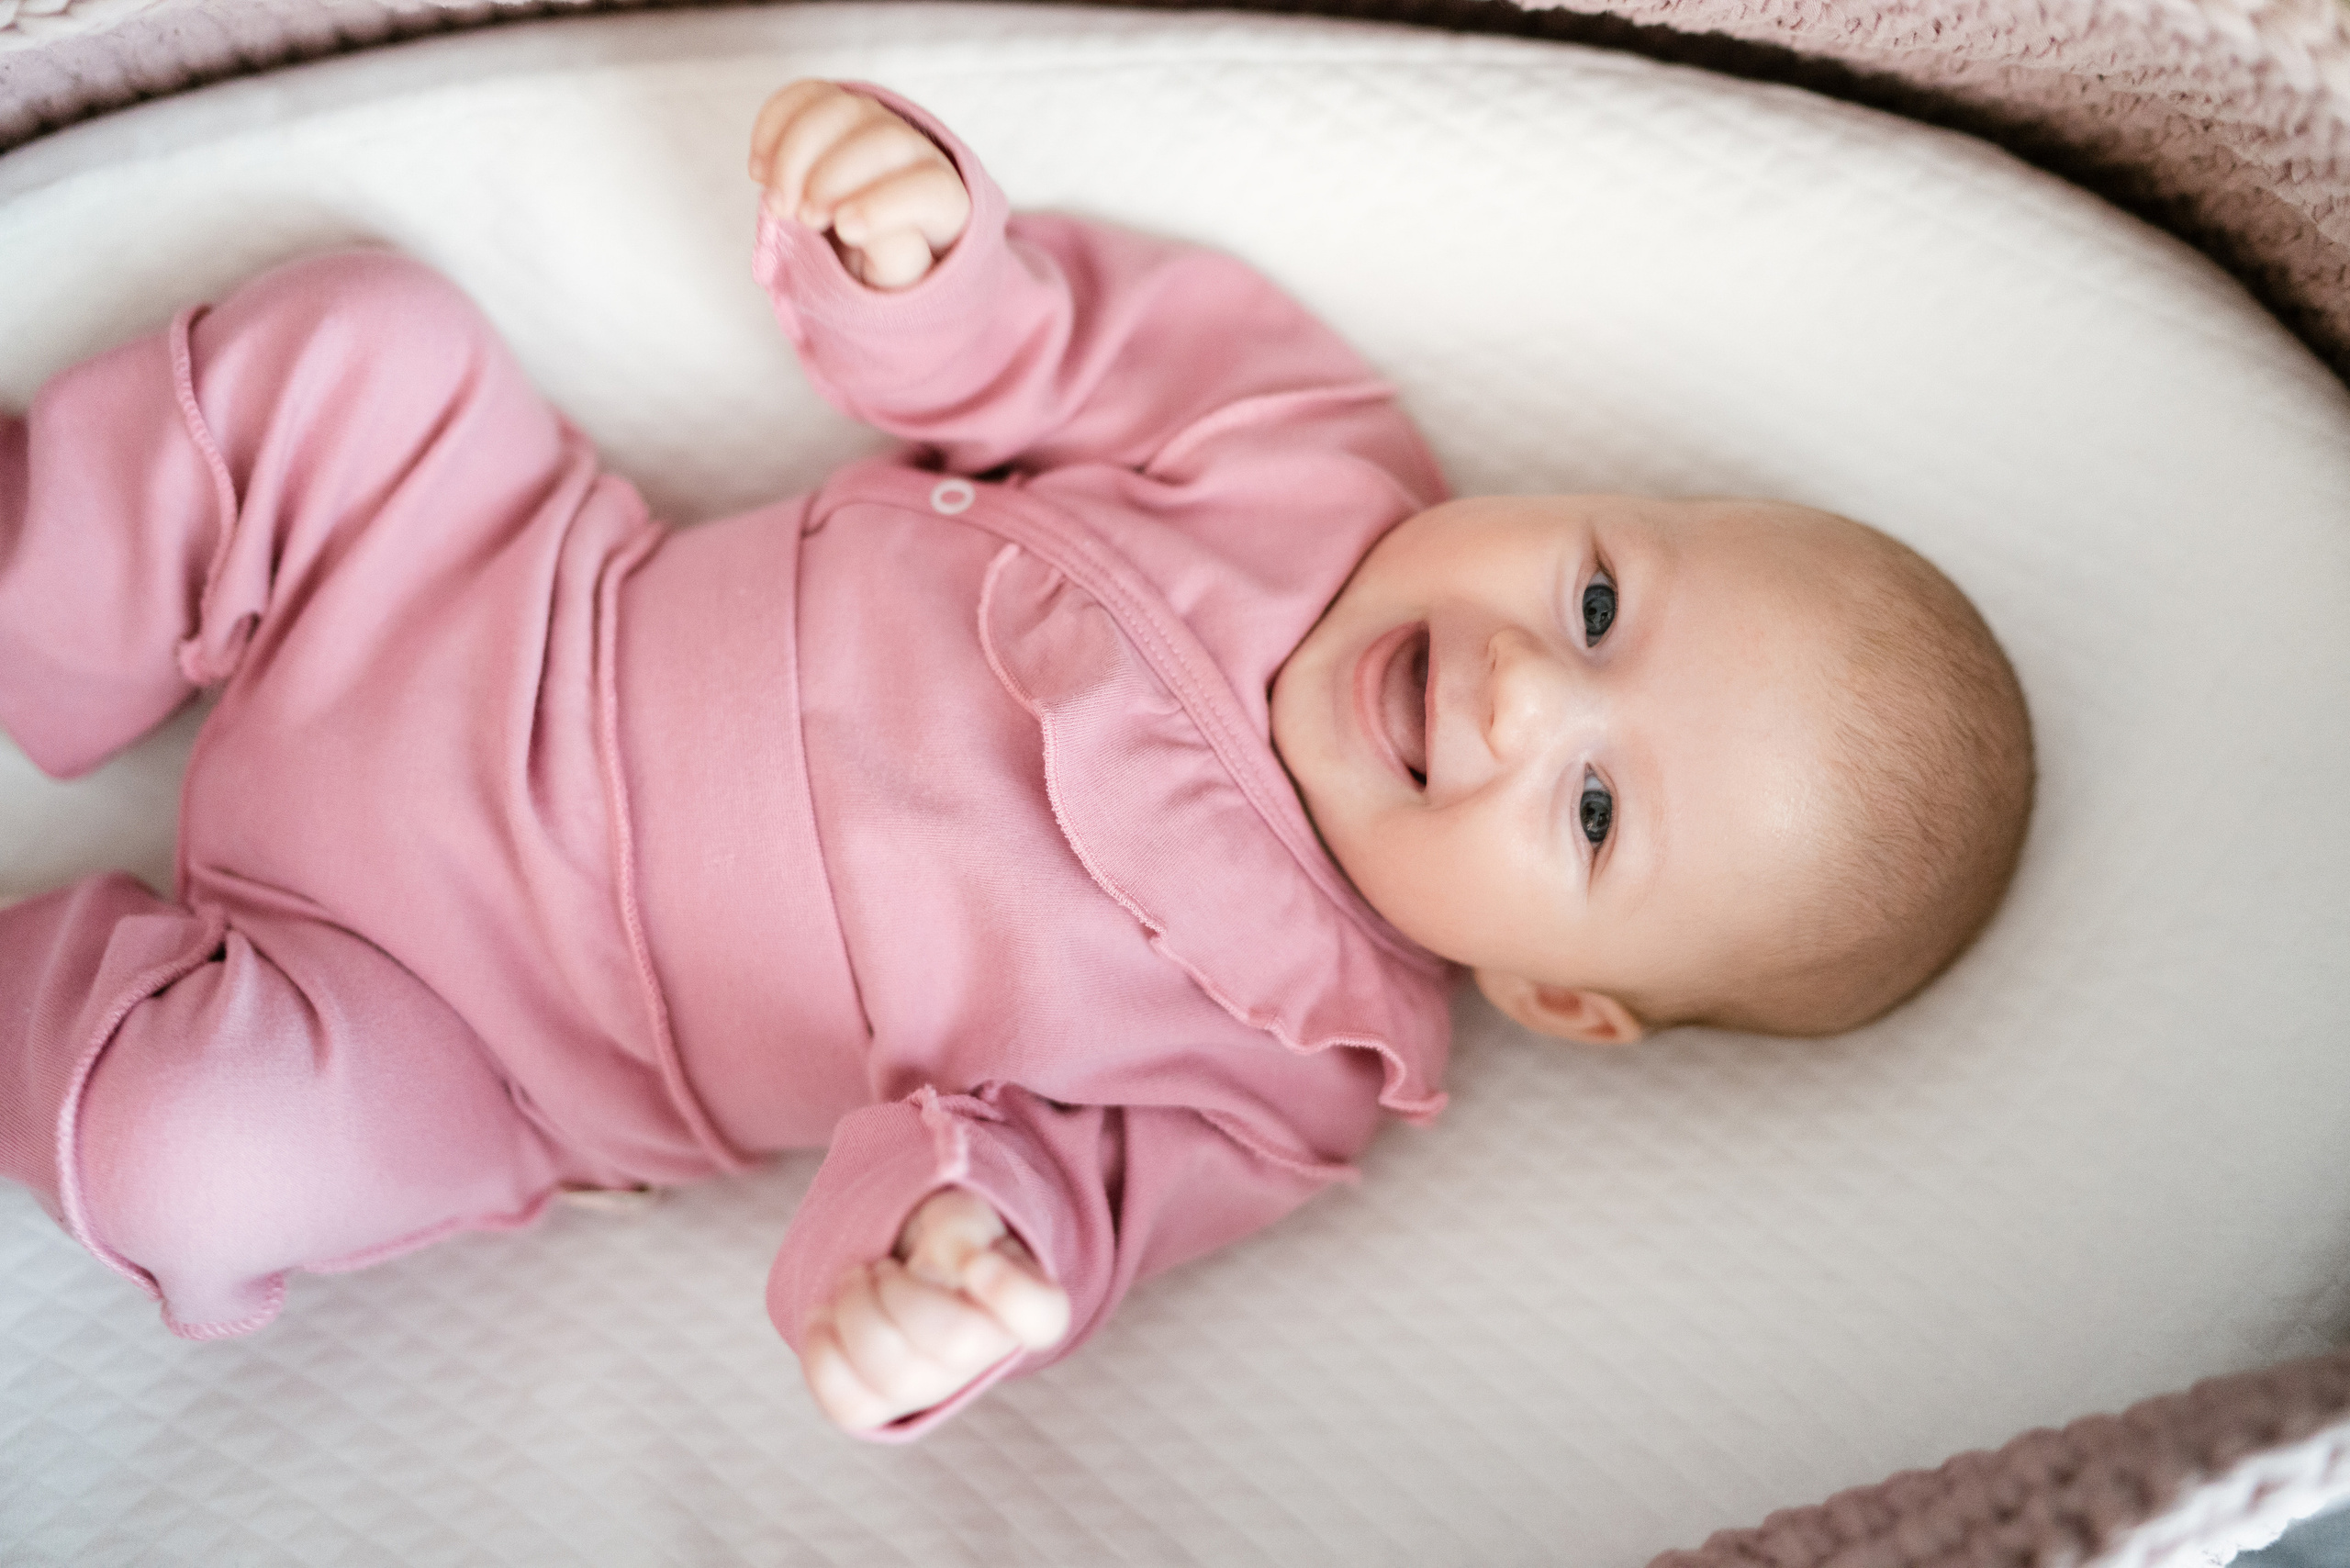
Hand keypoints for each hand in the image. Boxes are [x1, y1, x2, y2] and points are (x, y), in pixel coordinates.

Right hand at [749, 79, 973, 289]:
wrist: (856, 241)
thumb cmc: (880, 266)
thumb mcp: (893, 282)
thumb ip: (893, 260)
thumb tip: (861, 225)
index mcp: (943, 200)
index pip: (931, 189)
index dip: (888, 205)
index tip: (845, 230)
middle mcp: (914, 150)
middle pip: (883, 140)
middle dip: (834, 177)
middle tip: (804, 220)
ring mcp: (872, 121)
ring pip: (838, 109)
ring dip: (795, 155)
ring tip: (777, 205)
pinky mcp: (832, 107)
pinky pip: (802, 96)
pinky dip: (773, 128)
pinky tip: (759, 172)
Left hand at [800, 1188, 1070, 1431]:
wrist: (904, 1266)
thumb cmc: (943, 1239)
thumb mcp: (959, 1217)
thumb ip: (961, 1233)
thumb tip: (964, 1264)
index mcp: (1023, 1303)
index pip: (1041, 1316)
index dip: (1011, 1294)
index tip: (977, 1263)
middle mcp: (985, 1357)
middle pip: (950, 1341)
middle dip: (899, 1290)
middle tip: (883, 1266)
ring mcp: (934, 1389)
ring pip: (893, 1375)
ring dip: (855, 1312)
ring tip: (856, 1280)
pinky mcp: (882, 1407)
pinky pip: (848, 1405)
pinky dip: (822, 1353)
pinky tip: (824, 1314)